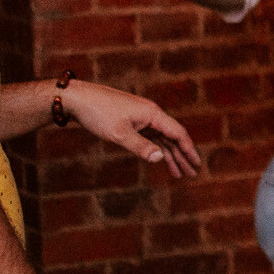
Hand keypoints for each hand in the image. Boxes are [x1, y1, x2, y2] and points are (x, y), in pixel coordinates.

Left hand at [58, 80, 203, 178]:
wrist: (78, 98)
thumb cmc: (98, 114)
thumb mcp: (119, 134)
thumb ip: (141, 147)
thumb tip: (160, 159)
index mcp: (153, 114)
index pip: (178, 133)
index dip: (189, 150)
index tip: (196, 165)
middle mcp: (151, 114)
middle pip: (173, 137)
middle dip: (182, 156)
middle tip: (191, 174)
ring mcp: (142, 117)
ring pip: (162, 138)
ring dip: (170, 155)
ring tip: (177, 173)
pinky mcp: (133, 120)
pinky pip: (151, 136)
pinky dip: (157, 149)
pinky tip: (160, 158)